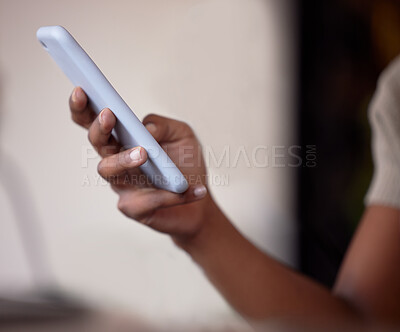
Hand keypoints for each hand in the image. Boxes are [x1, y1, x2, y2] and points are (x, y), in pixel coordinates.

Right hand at [69, 87, 213, 239]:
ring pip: (108, 170)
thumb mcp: (182, 135)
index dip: (84, 107)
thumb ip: (163, 126)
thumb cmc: (186, 163)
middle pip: (96, 143)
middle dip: (98, 128)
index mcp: (124, 139)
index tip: (81, 89)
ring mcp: (122, 184)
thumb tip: (145, 130)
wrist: (199, 199)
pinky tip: (184, 188)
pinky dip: (166, 195)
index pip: (96, 121)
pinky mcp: (133, 207)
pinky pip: (143, 201)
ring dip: (123, 159)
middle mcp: (117, 160)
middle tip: (109, 115)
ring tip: (143, 152)